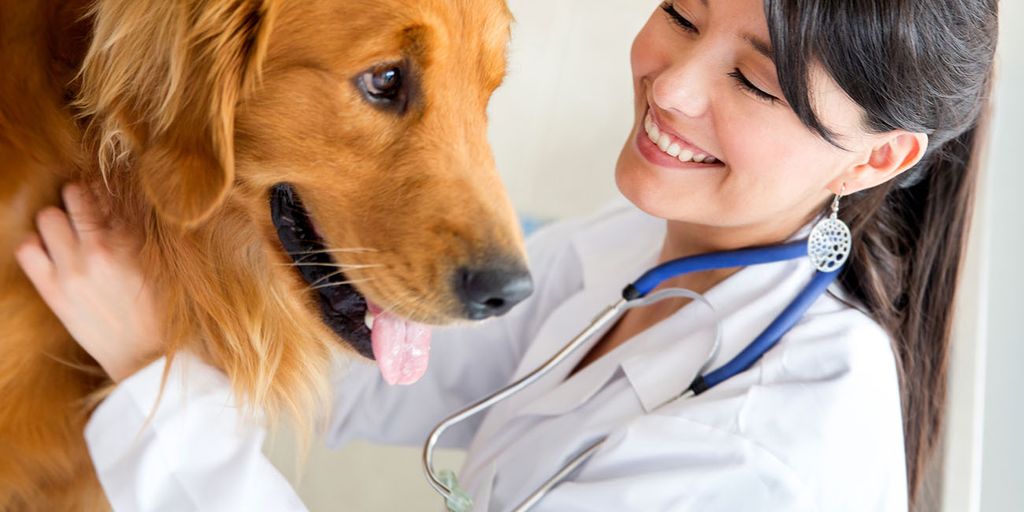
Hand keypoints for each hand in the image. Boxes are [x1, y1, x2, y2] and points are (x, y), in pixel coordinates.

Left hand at [14, 183, 162, 381]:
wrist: (145, 356)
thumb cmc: (160, 310)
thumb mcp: (161, 264)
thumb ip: (140, 231)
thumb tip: (123, 201)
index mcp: (133, 240)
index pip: (109, 193)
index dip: (105, 191)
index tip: (106, 199)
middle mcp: (100, 249)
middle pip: (74, 194)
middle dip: (79, 201)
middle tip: (86, 215)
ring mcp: (72, 269)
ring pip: (46, 216)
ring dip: (56, 220)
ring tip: (68, 235)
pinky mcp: (53, 290)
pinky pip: (27, 249)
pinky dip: (35, 245)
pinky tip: (51, 254)